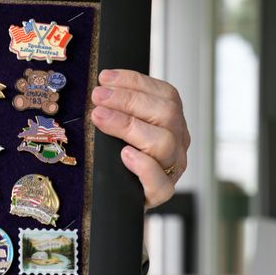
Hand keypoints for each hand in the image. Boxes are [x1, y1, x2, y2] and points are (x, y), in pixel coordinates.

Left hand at [90, 69, 189, 208]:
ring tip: (100, 118)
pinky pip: (161, 182)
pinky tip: (125, 155)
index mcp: (172, 121)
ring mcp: (173, 168)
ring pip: (164, 142)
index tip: (105, 78)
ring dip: (128, 125)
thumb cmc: (119, 156)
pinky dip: (143, 166)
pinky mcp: (161, 193)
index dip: (135, 82)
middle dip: (128, 100)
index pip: (165, 94)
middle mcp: (177, 142)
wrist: (119, 196)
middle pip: (167, 113)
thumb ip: (118, 107)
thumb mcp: (122, 126)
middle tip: (97, 97)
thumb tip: (99, 86)